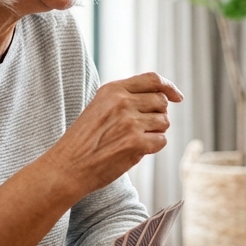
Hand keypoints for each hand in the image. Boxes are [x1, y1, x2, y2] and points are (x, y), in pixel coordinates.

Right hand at [49, 72, 183, 195]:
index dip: (169, 87)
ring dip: (155, 132)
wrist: (67, 167)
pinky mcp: (136, 143)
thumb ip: (126, 98)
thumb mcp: (100, 107)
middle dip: (158, 114)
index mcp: (113, 89)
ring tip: (133, 140)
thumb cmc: (84, 140)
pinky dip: (153, 147)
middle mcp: (122, 102)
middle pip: (162, 101)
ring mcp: (130, 122)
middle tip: (142, 128)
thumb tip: (163, 97)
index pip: (152, 79)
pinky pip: (161, 140)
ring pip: (164, 122)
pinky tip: (134, 151)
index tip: (177, 96)